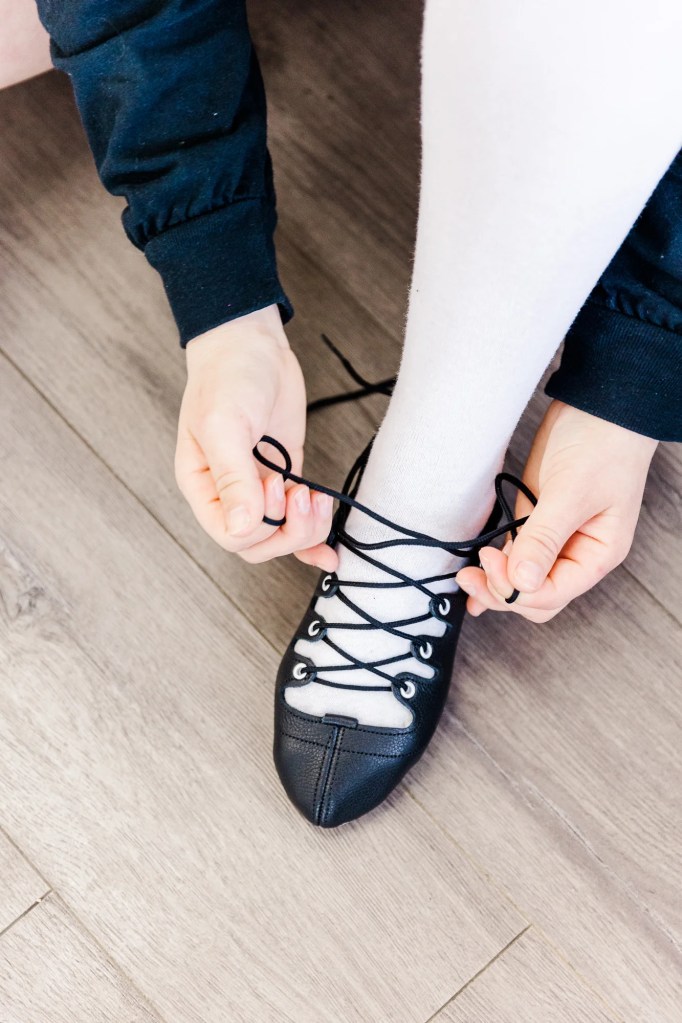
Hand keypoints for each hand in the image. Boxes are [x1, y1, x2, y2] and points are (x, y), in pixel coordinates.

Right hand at [175, 305, 336, 568]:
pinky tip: (332, 551)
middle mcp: (228, 494)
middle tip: (302, 493)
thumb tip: (240, 527)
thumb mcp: (224, 426)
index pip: (229, 536)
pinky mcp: (286, 476)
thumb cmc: (226, 378)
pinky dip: (316, 538)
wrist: (251, 343)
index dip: (259, 525)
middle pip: (257, 545)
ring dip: (307, 530)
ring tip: (317, 498)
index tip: (276, 485)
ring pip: (281, 537)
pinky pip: (298, 520)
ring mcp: (259, 487)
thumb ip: (233, 478)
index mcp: (202, 486)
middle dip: (288, 530)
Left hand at [456, 400, 657, 621]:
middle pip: (537, 596)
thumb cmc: (601, 444)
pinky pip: (515, 557)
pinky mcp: (536, 521)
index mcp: (597, 554)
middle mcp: (577, 554)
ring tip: (466, 577)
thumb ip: (545, 538)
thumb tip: (522, 582)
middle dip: (503, 592)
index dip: (517, 588)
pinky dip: (495, 567)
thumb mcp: (572, 492)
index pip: (553, 593)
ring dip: (494, 583)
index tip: (491, 562)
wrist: (597, 406)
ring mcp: (555, 540)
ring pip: (523, 581)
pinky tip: (474, 573)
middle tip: (472, 575)